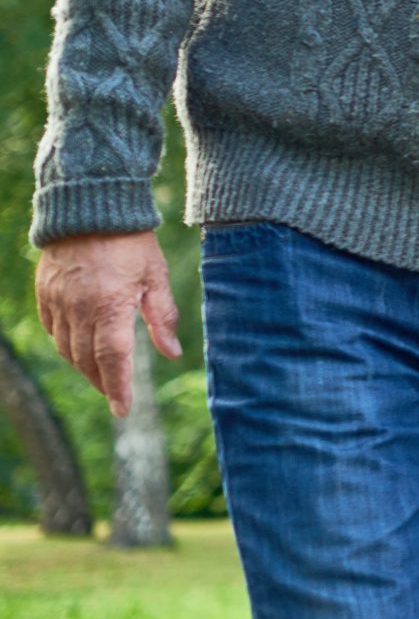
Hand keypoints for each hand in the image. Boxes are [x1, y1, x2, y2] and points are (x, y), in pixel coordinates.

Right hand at [34, 231, 181, 418]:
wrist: (90, 208)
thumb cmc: (131, 242)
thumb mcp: (156, 276)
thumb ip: (162, 317)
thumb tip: (172, 353)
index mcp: (110, 307)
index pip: (113, 360)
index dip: (118, 388)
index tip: (124, 410)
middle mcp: (79, 309)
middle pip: (88, 361)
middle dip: (103, 382)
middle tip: (116, 394)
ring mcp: (58, 302)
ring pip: (67, 349)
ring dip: (84, 367)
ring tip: (101, 376)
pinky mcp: (45, 294)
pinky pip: (53, 330)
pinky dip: (66, 345)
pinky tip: (79, 349)